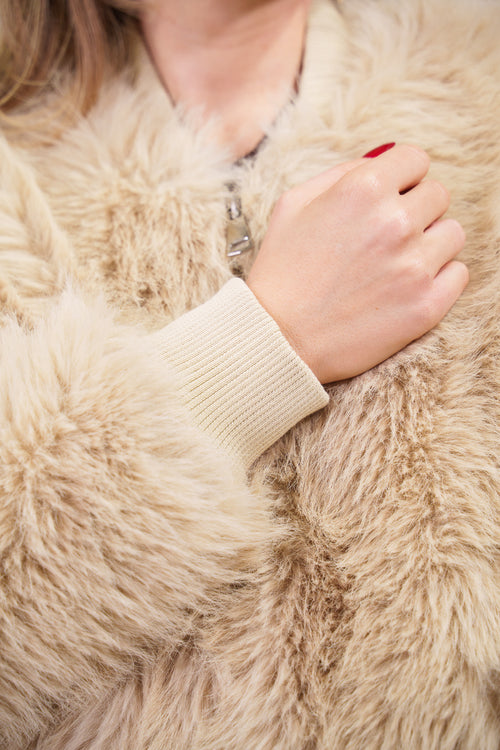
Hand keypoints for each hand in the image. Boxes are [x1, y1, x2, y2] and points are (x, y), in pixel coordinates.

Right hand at [246, 144, 467, 383]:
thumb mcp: (293, 205)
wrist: (278, 339)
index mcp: (363, 190)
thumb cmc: (281, 272)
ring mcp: (415, 266)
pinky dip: (440, 278)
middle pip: (438, 195)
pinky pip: (458, 274)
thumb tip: (383, 159)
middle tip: (386, 237)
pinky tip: (408, 287)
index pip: (416, 159)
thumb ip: (341, 173)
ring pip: (452, 233)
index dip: (402, 178)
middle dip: (415, 210)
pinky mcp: (426, 305)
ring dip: (430, 243)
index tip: (391, 197)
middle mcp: (396, 222)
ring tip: (396, 264)